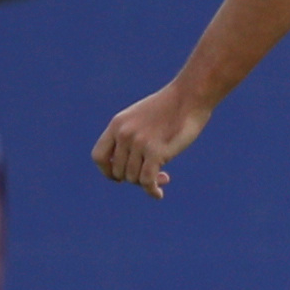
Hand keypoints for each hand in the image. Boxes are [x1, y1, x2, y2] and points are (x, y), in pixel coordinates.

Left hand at [93, 83, 212, 199]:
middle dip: (134, 178)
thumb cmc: (171, 107)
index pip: (99, 157)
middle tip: (153, 175)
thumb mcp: (141, 117)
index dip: (107, 171)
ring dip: (148, 183)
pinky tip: (158, 194)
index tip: (119, 176)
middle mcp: (124, 134)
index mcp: (117, 125)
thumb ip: (130, 136)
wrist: (190, 95)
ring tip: (164, 177)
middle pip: (119, 171)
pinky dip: (152, 191)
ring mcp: (139, 143)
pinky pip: (147, 181)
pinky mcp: (156, 151)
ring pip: (134, 178)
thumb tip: (129, 167)